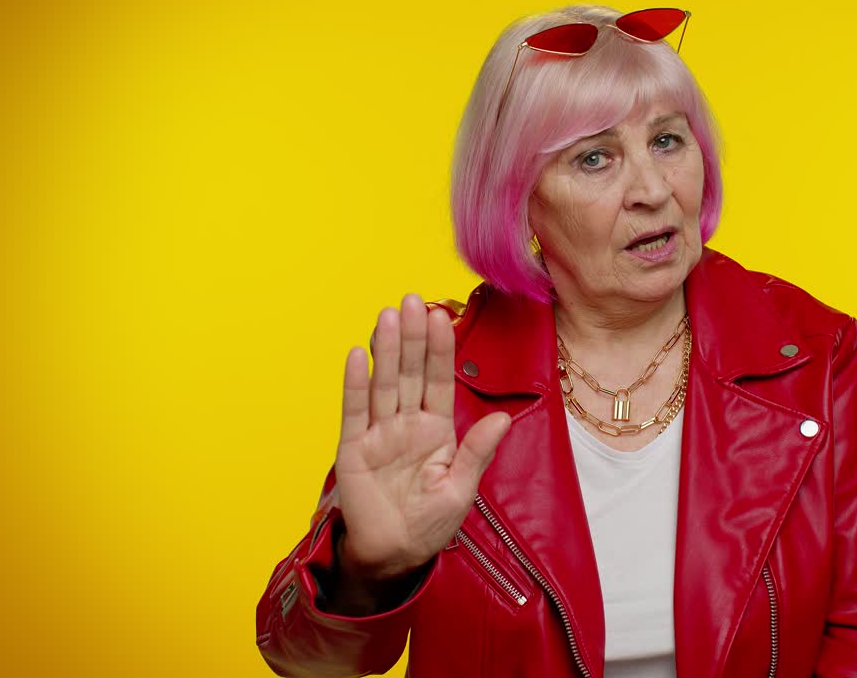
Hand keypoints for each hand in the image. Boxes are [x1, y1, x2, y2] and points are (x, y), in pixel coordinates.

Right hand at [334, 294, 509, 581]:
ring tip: (388, 315)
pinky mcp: (353, 450)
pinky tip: (356, 356)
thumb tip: (503, 419)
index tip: (441, 316)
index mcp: (437, 430)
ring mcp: (378, 434)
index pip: (439, 381)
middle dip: (412, 337)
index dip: (439, 349)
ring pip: (384, 384)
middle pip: (410, 373)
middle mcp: (406, 424)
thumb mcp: (461, 488)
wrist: (393, 556)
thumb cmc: (430, 524)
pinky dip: (355, 384)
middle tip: (411, 299)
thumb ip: (477, 452)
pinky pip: (354, 412)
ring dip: (386, 351)